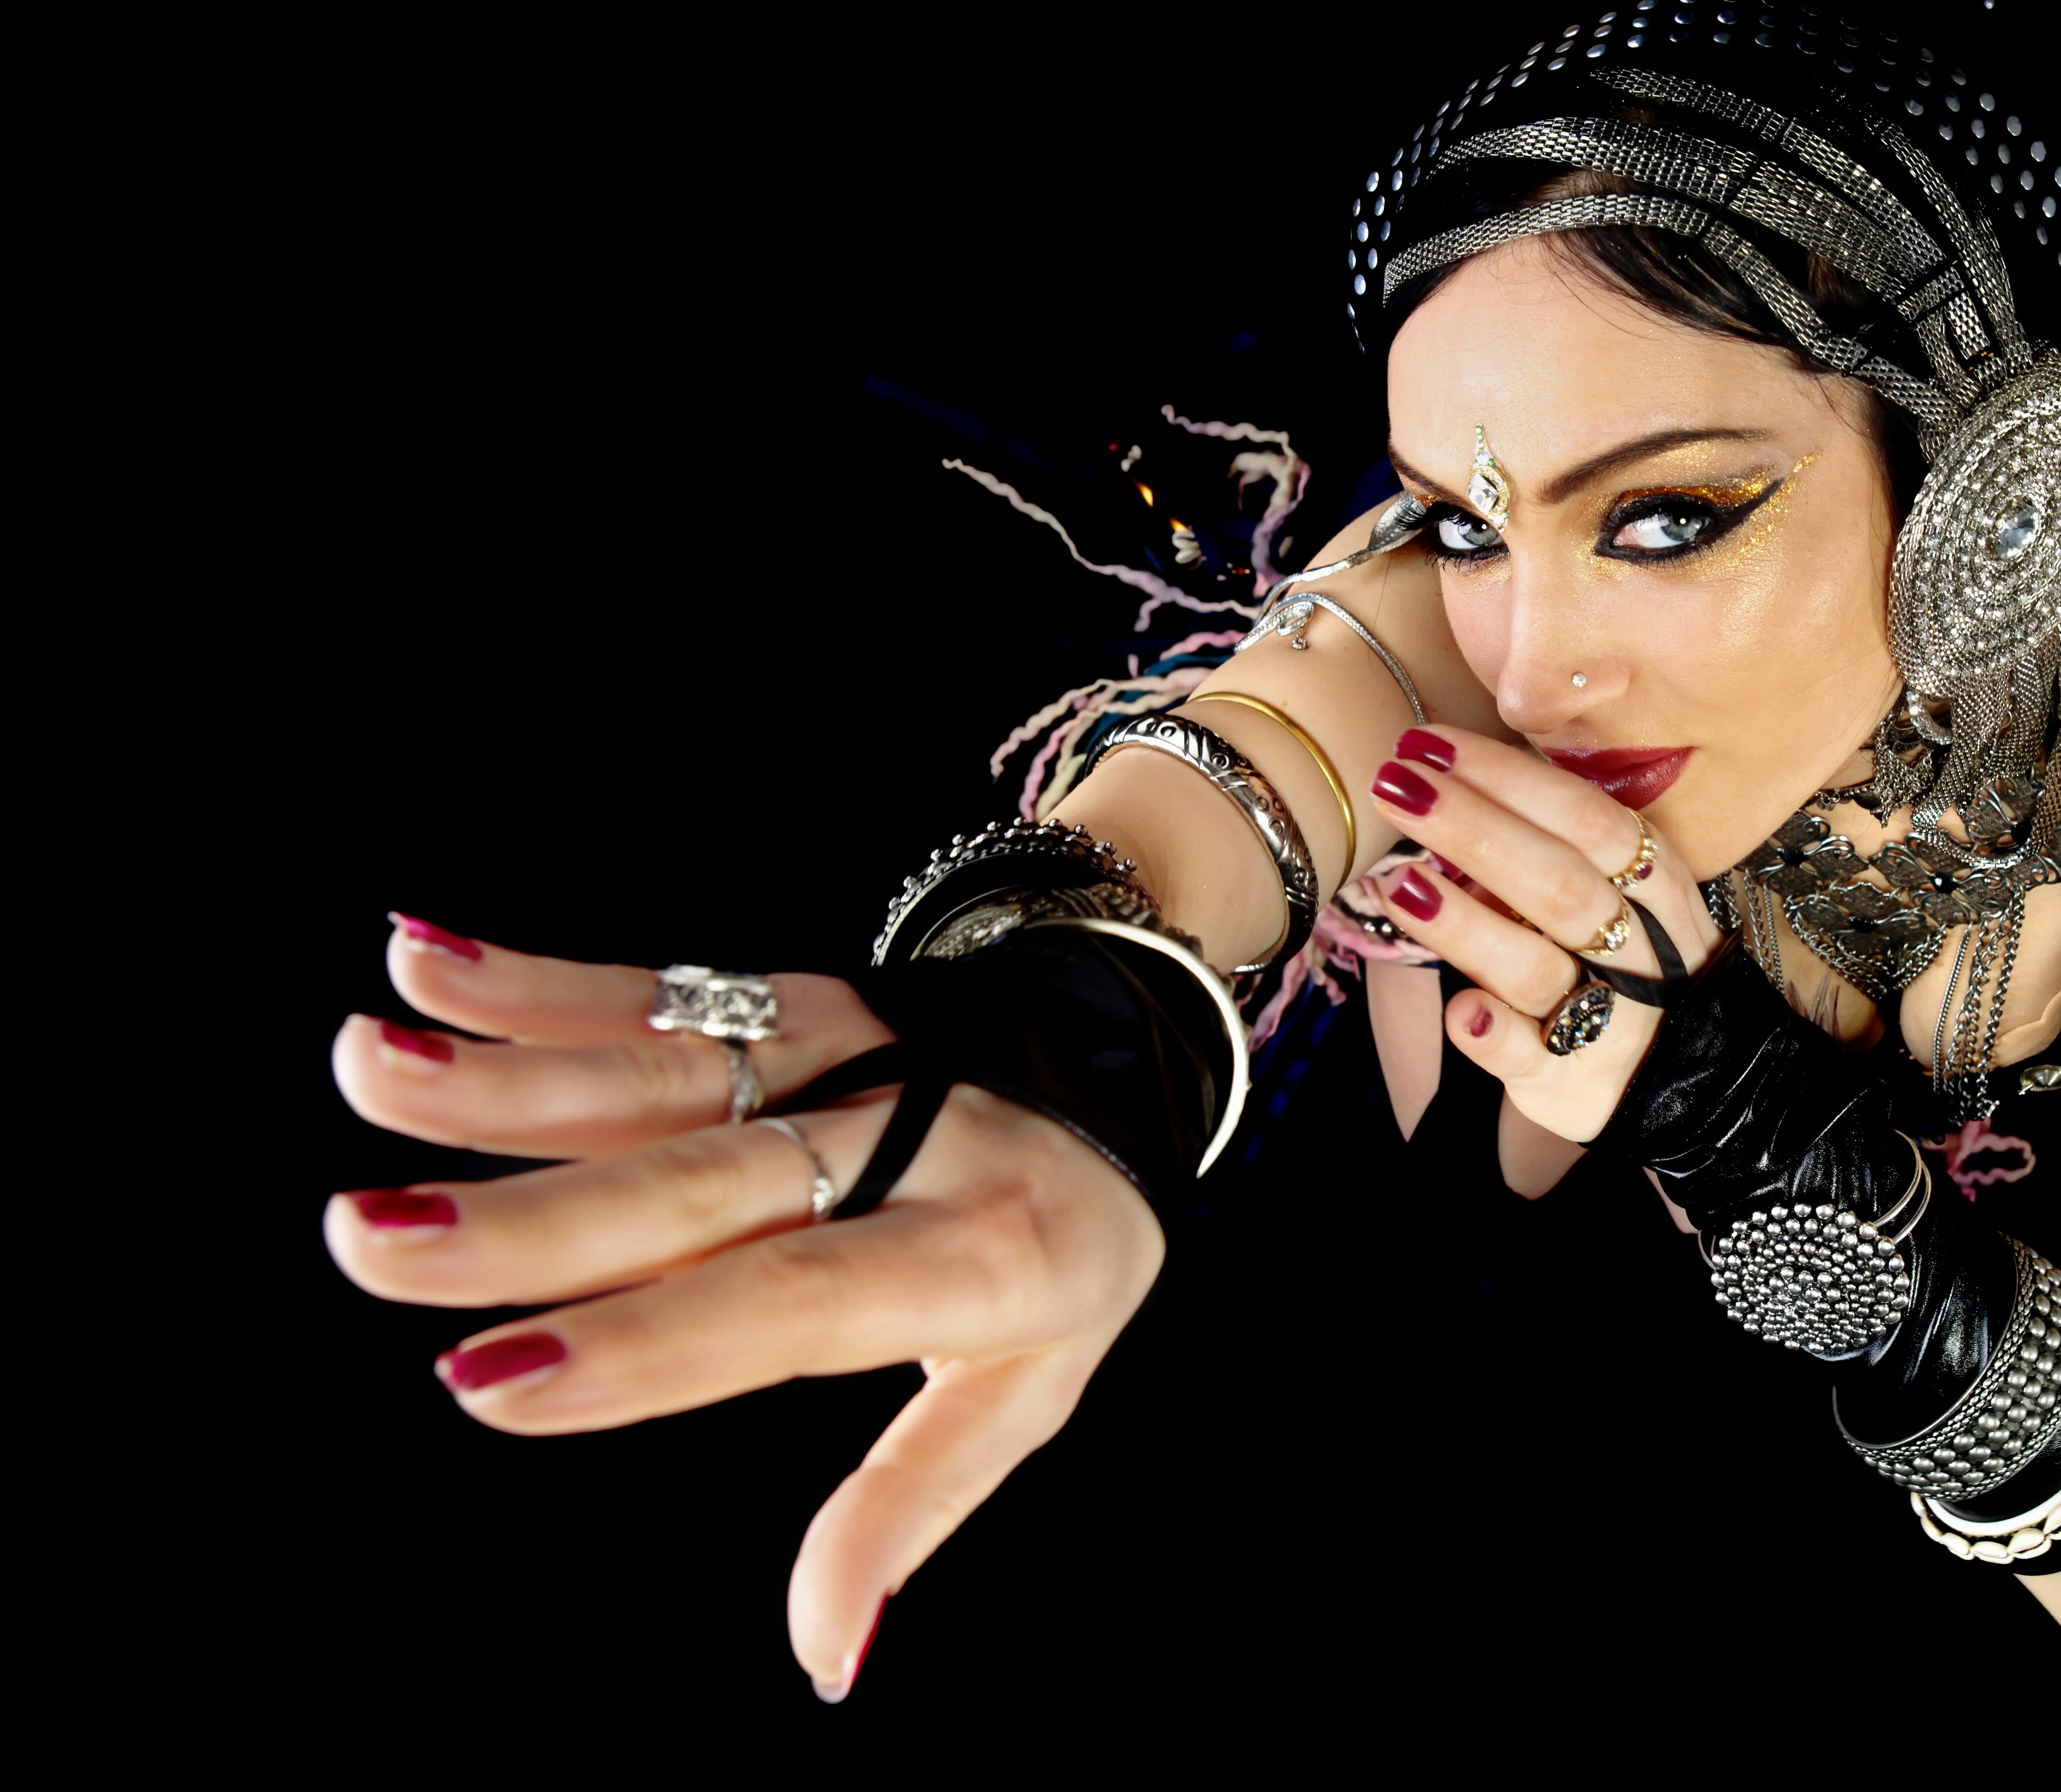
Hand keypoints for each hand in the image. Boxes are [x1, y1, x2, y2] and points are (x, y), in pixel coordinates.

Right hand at [324, 919, 1164, 1700]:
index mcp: (971, 1255)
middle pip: (693, 1184)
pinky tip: (419, 961)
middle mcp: (896, 1140)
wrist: (1135, 1061)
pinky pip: (661, 992)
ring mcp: (838, 1056)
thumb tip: (828, 1656)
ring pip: (660, 1069)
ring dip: (504, 1071)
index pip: (787, 1305)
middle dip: (524, 1218)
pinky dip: (536, 982)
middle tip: (372, 1239)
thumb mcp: (1029, 1391)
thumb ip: (912, 1507)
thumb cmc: (1063, 1260)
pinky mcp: (794, 999)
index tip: (487, 1377)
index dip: (643, 1344)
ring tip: (367, 1066)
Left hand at [1365, 726, 1722, 1142]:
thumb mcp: (1622, 897)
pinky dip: (1496, 1035)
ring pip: (1538, 967)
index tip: (1430, 743)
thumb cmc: (1631, 966)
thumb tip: (1454, 798)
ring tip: (1401, 883)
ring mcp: (1609, 1022)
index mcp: (1653, 885)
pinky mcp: (1572, 1085)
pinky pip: (1531, 1059)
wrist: (1694, 1082)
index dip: (1508, 777)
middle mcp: (1639, 949)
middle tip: (1397, 786)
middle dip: (1474, 828)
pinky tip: (1460, 1012)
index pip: (1584, 817)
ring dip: (1468, 924)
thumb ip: (1553, 852)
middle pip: (1560, 882)